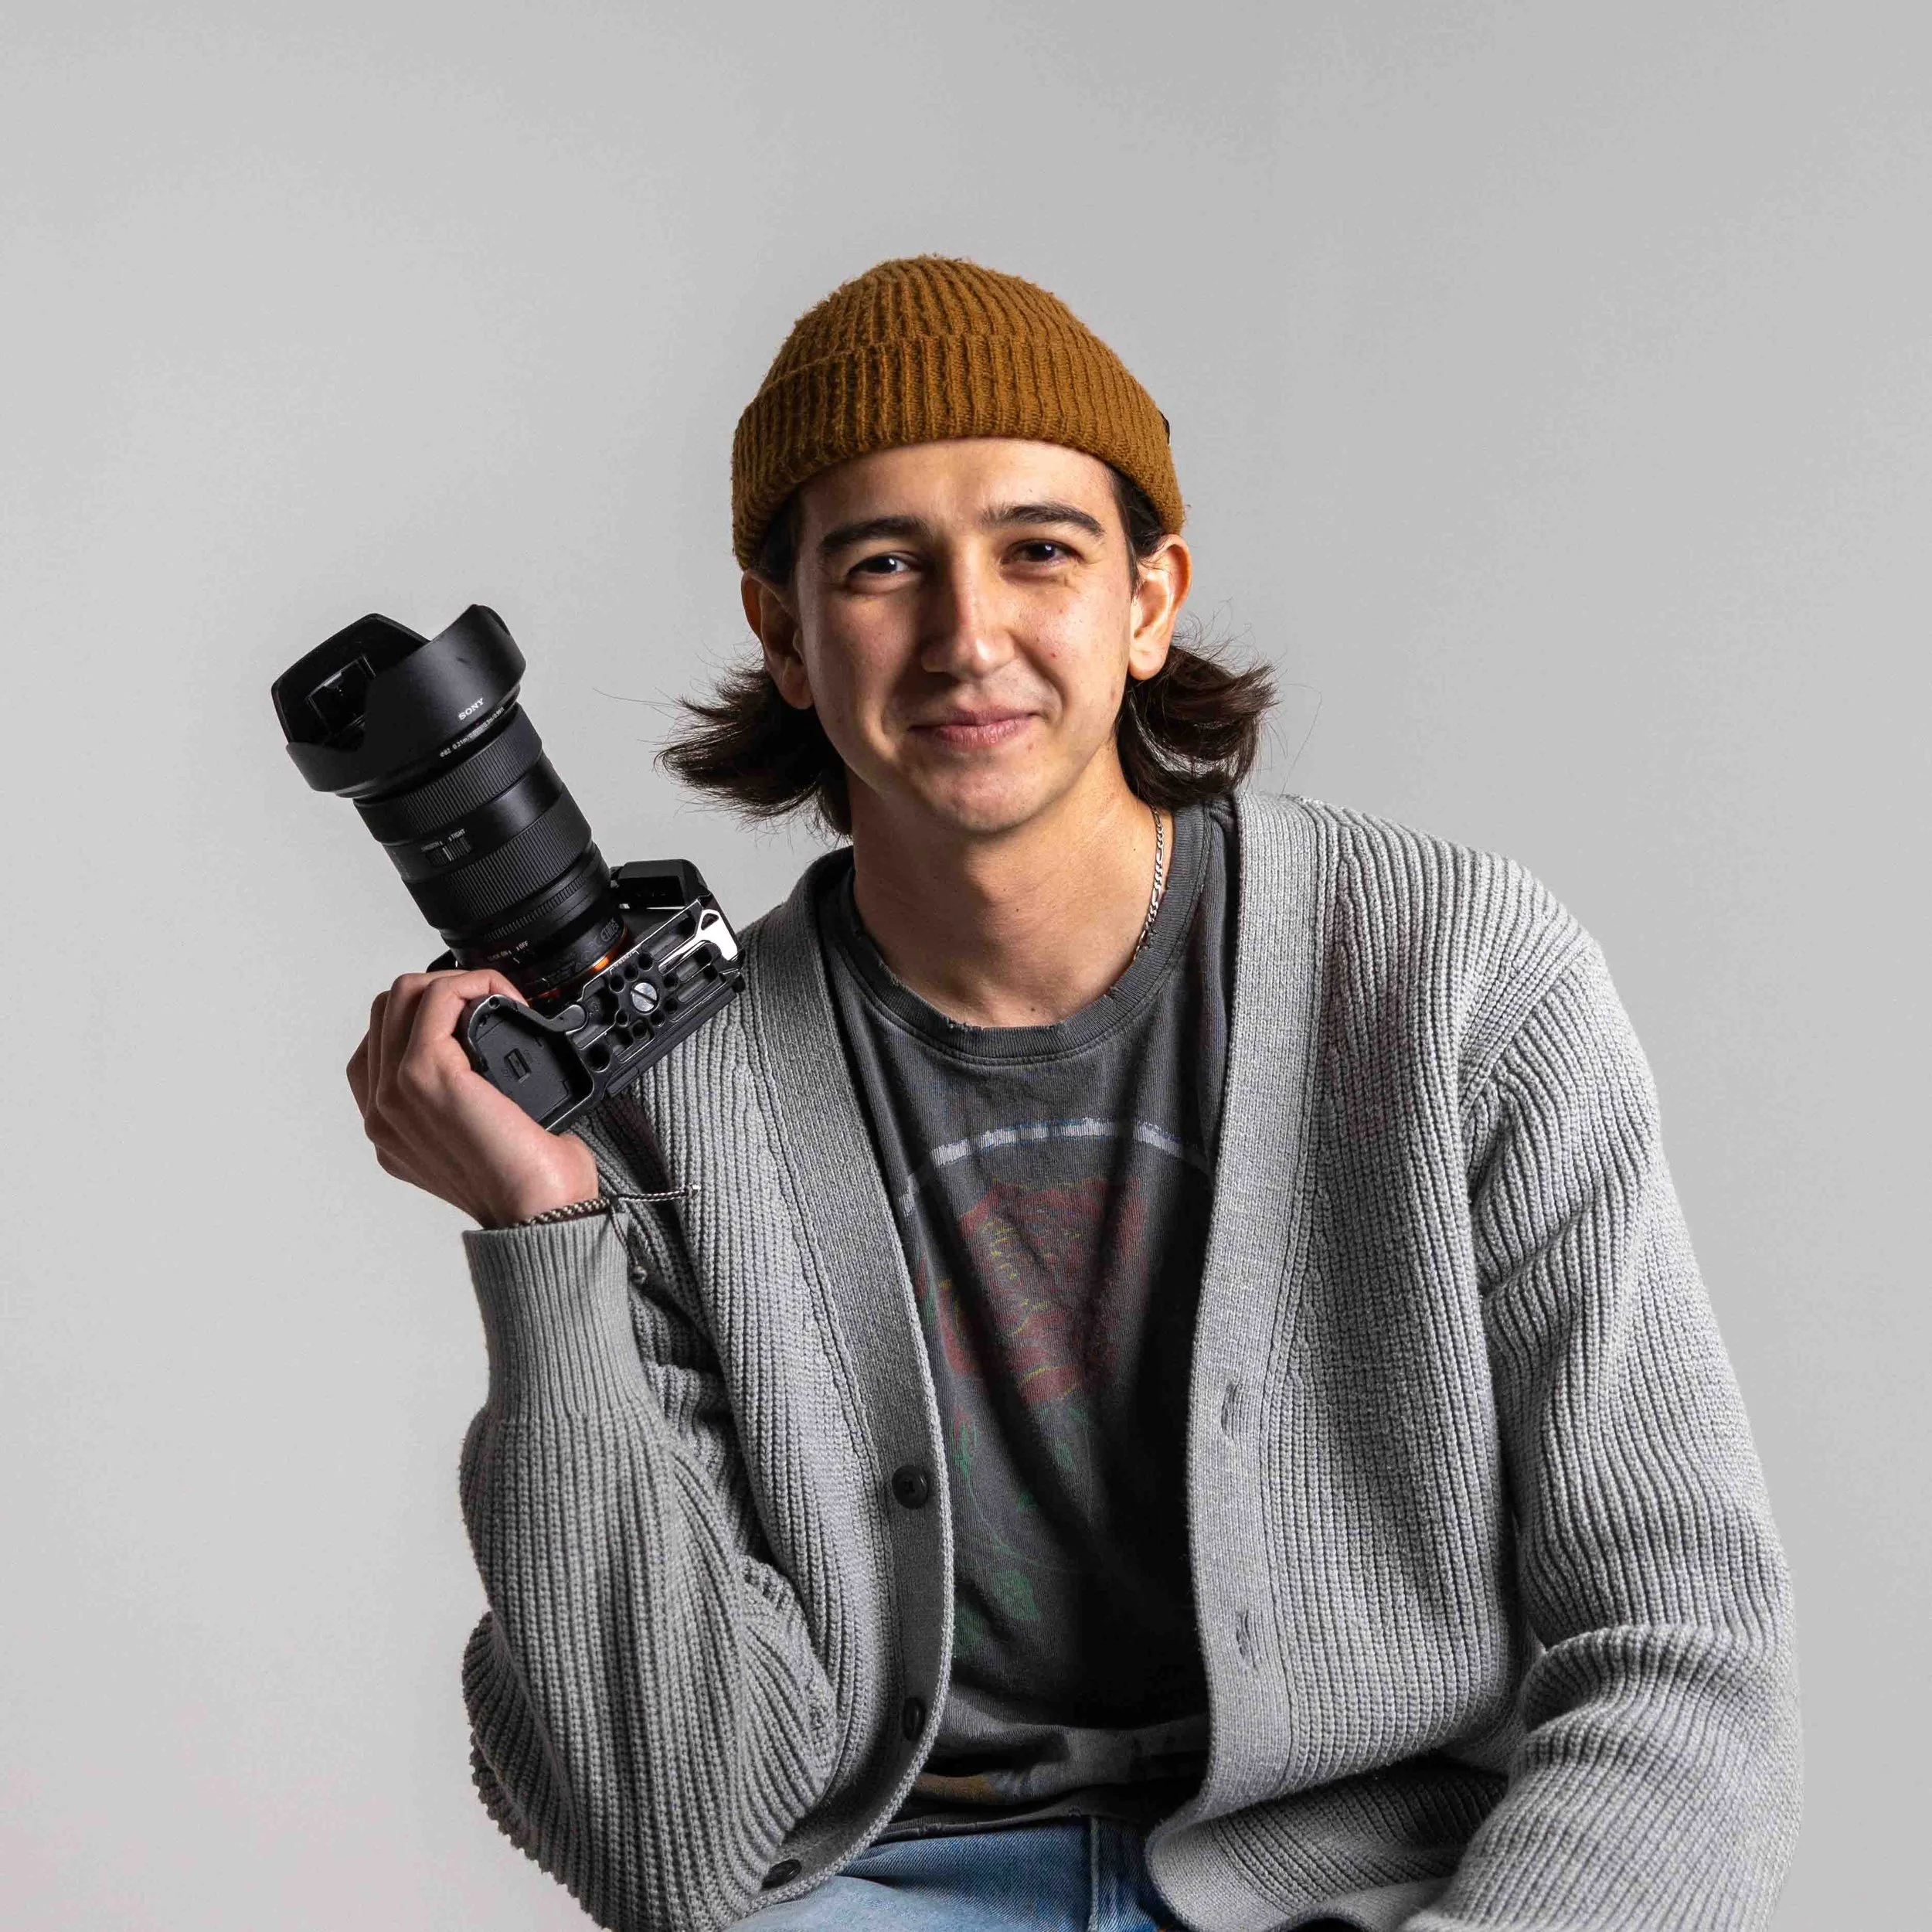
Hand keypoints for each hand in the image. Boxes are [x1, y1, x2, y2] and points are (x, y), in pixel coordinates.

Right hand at [346, 970, 602, 1229]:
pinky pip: (434, 998)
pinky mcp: (424, 1075)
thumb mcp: (480, 1138)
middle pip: (387, 1009)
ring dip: (455, 983)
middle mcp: (381, 1110)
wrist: (540, 1211)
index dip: (427, 1014)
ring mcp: (395, 1091)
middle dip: (440, 991)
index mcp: (389, 1124)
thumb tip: (485, 1057)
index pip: (382, 1040)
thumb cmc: (527, 1183)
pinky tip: (505, 998)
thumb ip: (461, 1101)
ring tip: (498, 1000)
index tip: (475, 1014)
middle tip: (492, 1003)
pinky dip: (472, 983)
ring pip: (402, 995)